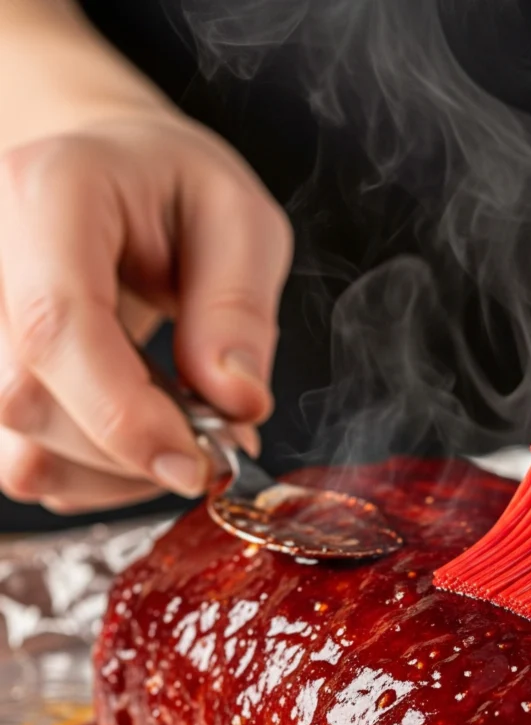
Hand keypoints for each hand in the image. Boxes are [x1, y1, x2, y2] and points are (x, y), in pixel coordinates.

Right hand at [0, 0, 292, 514]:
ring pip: (18, 448)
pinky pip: (24, 463)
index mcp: (49, 195)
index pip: (57, 325)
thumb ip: (238, 309)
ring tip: (184, 427)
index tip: (197, 462)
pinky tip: (143, 433)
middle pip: (28, 401)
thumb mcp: (240, 222)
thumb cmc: (175, 190)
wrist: (107, 175)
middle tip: (218, 438)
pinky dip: (97, 475)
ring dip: (120, 471)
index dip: (124, 415)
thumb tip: (237, 401)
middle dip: (137, 448)